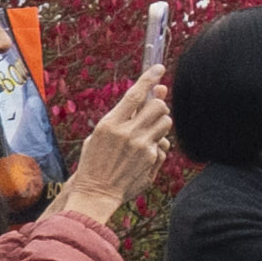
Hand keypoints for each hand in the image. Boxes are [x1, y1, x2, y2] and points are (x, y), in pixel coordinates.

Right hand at [51, 68, 173, 224]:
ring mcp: (142, 147)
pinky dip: (157, 145)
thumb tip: (157, 91)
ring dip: (160, 125)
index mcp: (110, 124)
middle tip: (150, 113)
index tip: (159, 68)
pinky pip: (165, 144)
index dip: (149, 78)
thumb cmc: (96, 160)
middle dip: (158, 106)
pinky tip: (143, 155)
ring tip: (145, 134)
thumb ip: (127, 114)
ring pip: (166, 123)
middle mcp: (128, 133)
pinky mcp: (152, 160)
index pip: (135, 94)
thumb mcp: (101, 134)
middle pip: (158, 106)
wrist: (96, 192)